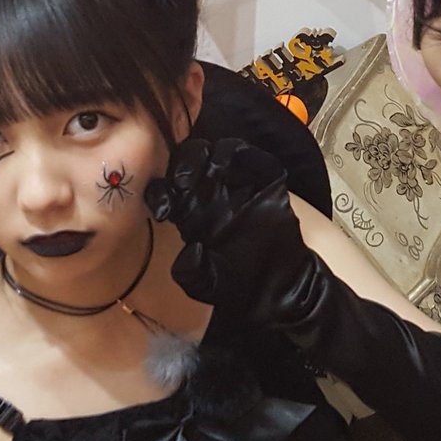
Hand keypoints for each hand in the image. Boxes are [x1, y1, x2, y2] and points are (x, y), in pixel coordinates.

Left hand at [145, 137, 318, 327]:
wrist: (280, 287)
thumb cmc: (239, 286)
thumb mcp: (207, 286)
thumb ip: (191, 274)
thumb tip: (188, 252)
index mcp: (189, 214)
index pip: (167, 191)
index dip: (160, 194)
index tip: (162, 210)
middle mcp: (210, 194)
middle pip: (188, 162)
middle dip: (182, 164)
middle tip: (182, 181)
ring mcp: (238, 186)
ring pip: (217, 153)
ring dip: (210, 155)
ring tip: (209, 170)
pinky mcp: (266, 183)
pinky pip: (255, 159)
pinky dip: (247, 154)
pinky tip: (240, 165)